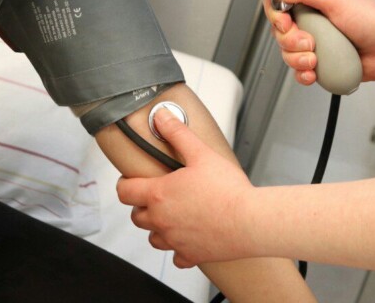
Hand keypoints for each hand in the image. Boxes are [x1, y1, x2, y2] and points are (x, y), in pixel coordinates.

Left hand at [116, 109, 254, 267]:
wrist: (250, 221)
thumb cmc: (228, 189)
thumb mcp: (201, 153)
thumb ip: (178, 134)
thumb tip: (161, 117)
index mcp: (159, 194)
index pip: (124, 192)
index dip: (125, 184)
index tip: (133, 180)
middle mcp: (161, 220)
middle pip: (136, 216)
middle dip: (142, 205)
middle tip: (157, 195)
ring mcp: (174, 241)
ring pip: (153, 238)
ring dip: (158, 228)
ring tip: (173, 216)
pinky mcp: (190, 255)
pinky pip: (176, 257)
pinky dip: (179, 249)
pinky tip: (189, 238)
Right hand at [263, 0, 374, 84]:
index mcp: (315, 0)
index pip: (280, 2)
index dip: (277, 14)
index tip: (286, 21)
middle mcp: (313, 20)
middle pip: (280, 31)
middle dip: (290, 40)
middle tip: (309, 41)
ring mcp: (316, 43)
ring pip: (287, 53)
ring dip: (297, 58)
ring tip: (316, 58)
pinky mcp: (320, 62)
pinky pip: (299, 71)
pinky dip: (303, 73)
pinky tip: (315, 72)